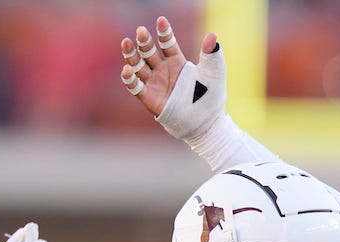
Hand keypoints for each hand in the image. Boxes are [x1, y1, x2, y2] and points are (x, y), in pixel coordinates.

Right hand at [120, 16, 225, 140]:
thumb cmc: (212, 98)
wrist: (207, 124)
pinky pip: (136, 87)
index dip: (164, 32)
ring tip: (126, 43)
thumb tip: (213, 36)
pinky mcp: (150, 98)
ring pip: (138, 66)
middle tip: (141, 30)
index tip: (161, 20)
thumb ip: (212, 55)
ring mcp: (155, 84)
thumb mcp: (214, 74)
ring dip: (131, 55)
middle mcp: (163, 70)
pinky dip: (129, 79)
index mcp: (177, 62)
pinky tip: (126, 70)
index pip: (167, 43)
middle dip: (144, 41)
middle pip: (149, 52)